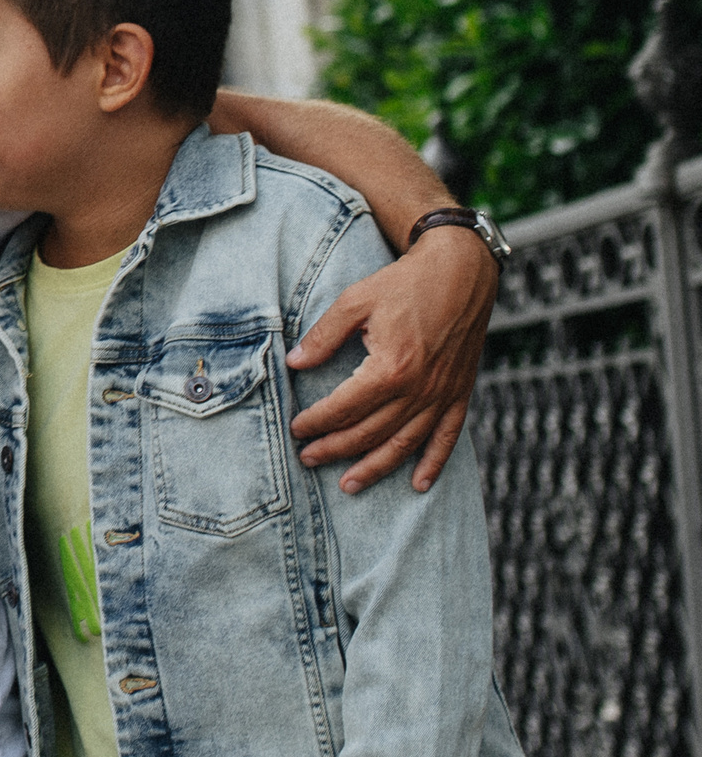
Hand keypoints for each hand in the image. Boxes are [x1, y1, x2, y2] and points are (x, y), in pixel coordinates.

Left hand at [288, 229, 496, 493]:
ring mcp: (442, 394)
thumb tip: (294, 364)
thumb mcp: (354, 301)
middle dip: (335, 450)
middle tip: (308, 459)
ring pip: (404, 444)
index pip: (343, 408)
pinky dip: (433, 463)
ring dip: (375, 468)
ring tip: (349, 485)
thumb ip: (323, 336)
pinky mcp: (460, 393)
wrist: (462, 271)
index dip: (316, 423)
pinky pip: (447, 437)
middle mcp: (419, 389)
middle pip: (370, 433)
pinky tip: (418, 484)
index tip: (296, 430)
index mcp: (390, 368)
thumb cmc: (405, 283)